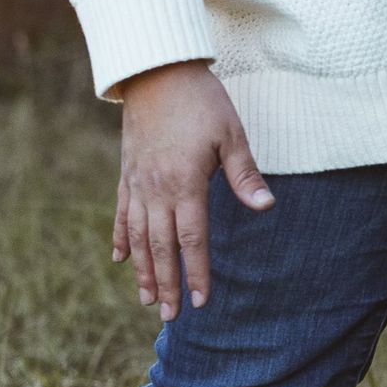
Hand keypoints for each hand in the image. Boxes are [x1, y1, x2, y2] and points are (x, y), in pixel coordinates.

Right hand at [113, 61, 273, 320]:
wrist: (156, 70)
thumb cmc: (201, 101)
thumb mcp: (231, 134)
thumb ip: (244, 175)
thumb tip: (266, 208)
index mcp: (185, 183)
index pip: (192, 240)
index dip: (197, 272)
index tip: (201, 302)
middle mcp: (156, 189)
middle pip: (161, 247)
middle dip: (167, 284)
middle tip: (170, 317)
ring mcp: (136, 182)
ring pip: (137, 236)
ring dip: (143, 270)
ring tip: (146, 299)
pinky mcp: (126, 172)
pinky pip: (120, 213)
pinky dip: (120, 238)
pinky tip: (120, 259)